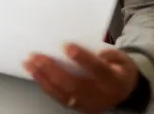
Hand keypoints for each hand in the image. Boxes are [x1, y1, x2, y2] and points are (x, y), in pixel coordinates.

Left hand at [24, 44, 139, 112]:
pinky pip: (59, 97)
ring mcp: (88, 104)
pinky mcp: (78, 107)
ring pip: (62, 93)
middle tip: (36, 56)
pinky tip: (35, 74)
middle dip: (52, 70)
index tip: (65, 45)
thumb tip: (98, 53)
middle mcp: (100, 95)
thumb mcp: (123, 58)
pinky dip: (45, 85)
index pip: (97, 70)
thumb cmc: (118, 70)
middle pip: (73, 84)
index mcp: (113, 81)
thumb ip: (112, 55)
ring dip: (43, 78)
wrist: (124, 92)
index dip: (82, 58)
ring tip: (29, 63)